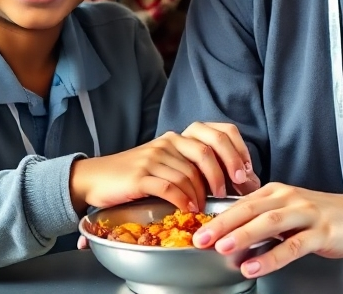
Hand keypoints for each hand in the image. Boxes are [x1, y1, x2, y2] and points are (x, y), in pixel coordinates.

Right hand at [68, 124, 255, 215]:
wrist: (96, 178)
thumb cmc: (135, 176)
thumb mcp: (167, 164)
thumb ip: (192, 167)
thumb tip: (229, 182)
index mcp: (179, 137)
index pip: (218, 133)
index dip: (236, 151)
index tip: (246, 172)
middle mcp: (169, 142)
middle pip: (207, 151)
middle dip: (225, 172)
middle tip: (231, 191)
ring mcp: (154, 157)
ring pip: (189, 173)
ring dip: (203, 192)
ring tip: (207, 206)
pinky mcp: (140, 175)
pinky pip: (169, 186)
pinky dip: (183, 199)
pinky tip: (189, 209)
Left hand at [192, 184, 342, 278]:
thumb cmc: (319, 216)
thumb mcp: (287, 211)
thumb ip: (261, 219)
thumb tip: (227, 235)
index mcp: (277, 191)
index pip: (242, 202)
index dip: (218, 216)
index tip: (197, 229)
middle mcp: (289, 197)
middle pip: (251, 208)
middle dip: (223, 223)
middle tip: (200, 238)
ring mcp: (306, 213)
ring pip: (270, 222)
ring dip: (244, 235)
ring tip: (223, 248)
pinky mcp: (321, 232)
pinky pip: (293, 245)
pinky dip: (271, 256)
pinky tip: (254, 266)